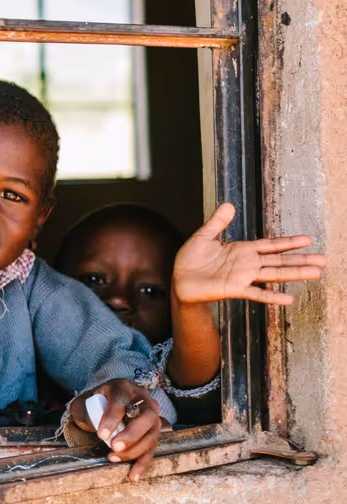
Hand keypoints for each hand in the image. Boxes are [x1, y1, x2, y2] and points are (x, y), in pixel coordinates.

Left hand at [68, 379, 163, 480]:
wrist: (110, 401)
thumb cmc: (97, 401)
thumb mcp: (87, 400)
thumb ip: (85, 410)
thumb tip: (93, 426)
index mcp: (124, 388)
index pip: (121, 402)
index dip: (112, 418)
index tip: (101, 434)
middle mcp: (144, 400)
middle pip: (146, 417)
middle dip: (131, 434)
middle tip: (114, 446)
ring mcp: (153, 417)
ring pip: (152, 435)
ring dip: (134, 450)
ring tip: (114, 458)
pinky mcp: (154, 433)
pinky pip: (152, 449)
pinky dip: (142, 463)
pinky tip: (132, 475)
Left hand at [172, 203, 326, 305]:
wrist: (179, 280)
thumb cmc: (191, 259)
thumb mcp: (203, 236)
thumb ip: (217, 222)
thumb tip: (230, 205)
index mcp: (242, 250)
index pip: (270, 245)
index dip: (288, 242)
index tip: (308, 239)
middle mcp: (247, 264)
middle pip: (279, 260)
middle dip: (301, 259)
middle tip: (323, 259)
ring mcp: (243, 277)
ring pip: (274, 274)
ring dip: (294, 273)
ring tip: (315, 273)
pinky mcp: (234, 289)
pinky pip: (257, 294)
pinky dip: (272, 296)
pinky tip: (288, 298)